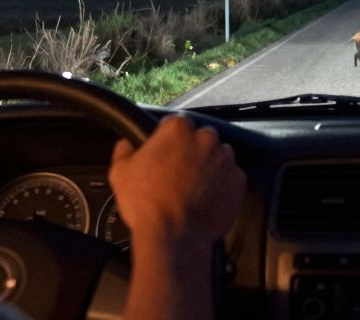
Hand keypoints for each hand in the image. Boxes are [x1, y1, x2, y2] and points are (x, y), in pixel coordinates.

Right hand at [108, 115, 245, 249]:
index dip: (168, 140)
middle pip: (201, 138)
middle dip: (192, 151)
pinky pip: (231, 177)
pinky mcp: (238, 180)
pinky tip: (207, 198)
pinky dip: (222, 185)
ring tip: (194, 188)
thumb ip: (123, 151)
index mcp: (177, 129)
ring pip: (218, 156)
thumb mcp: (120, 173)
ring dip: (209, 166)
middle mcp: (206, 138)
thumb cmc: (146, 204)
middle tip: (179, 173)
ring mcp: (225, 159)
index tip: (165, 154)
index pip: (175, 123)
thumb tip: (125, 144)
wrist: (174, 236)